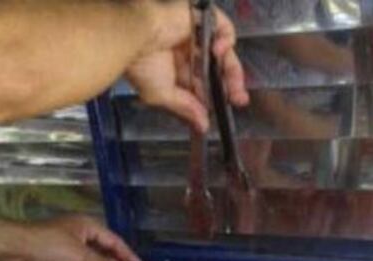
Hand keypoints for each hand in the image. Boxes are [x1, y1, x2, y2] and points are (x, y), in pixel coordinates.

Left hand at [7, 215, 144, 260]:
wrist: (17, 247)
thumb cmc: (48, 245)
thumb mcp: (79, 255)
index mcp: (89, 226)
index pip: (115, 242)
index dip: (129, 256)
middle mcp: (82, 232)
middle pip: (106, 249)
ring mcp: (71, 243)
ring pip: (94, 258)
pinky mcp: (61, 255)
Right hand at [124, 0, 248, 131]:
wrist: (134, 36)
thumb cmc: (141, 64)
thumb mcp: (161, 95)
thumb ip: (185, 108)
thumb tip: (203, 128)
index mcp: (177, 70)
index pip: (204, 86)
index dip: (216, 98)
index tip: (223, 112)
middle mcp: (189, 53)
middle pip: (218, 71)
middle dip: (231, 87)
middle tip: (239, 100)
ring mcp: (197, 35)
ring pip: (225, 54)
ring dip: (233, 72)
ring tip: (234, 87)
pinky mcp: (203, 19)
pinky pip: (224, 29)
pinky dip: (226, 41)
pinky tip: (217, 51)